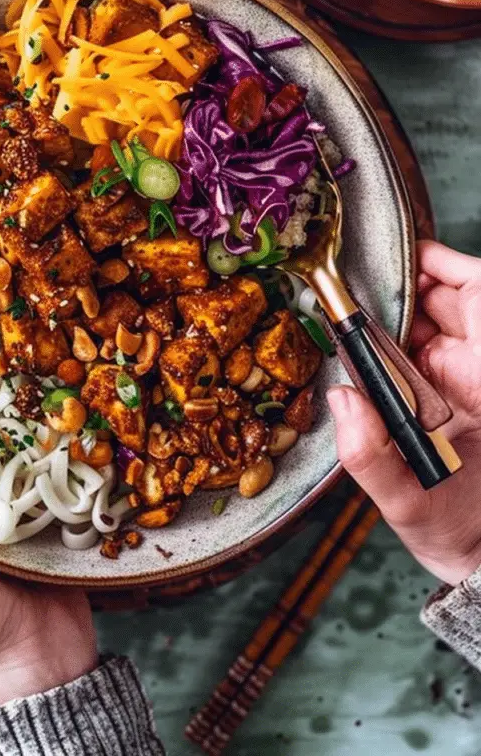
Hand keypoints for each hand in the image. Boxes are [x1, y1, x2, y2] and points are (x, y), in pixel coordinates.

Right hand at [327, 240, 480, 585]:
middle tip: (352, 286)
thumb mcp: (413, 505)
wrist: (477, 557)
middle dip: (402, 285)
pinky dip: (386, 339)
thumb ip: (372, 457)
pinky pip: (414, 348)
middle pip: (449, 300)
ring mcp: (461, 381)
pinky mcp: (442, 392)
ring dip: (390, 311)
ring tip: (347, 311)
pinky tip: (360, 345)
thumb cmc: (461, 529)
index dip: (445, 265)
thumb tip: (343, 399)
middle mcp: (477, 372)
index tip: (402, 254)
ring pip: (429, 320)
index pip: (477, 296)